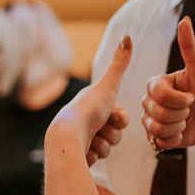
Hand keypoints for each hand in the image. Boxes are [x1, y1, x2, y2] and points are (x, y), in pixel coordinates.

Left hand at [48, 36, 131, 156]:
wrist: (67, 135)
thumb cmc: (89, 108)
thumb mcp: (109, 84)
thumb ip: (120, 62)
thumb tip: (127, 35)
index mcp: (93, 104)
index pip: (120, 117)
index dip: (121, 119)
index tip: (112, 117)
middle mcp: (87, 121)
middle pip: (115, 133)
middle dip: (111, 134)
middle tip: (101, 129)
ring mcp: (82, 138)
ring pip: (107, 147)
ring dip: (103, 145)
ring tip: (91, 141)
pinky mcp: (77, 155)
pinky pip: (96, 158)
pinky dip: (93, 156)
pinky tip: (85, 152)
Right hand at [142, 16, 194, 150]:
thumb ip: (189, 46)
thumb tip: (185, 19)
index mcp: (155, 83)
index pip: (160, 95)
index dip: (180, 99)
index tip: (192, 96)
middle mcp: (148, 100)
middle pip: (158, 113)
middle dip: (181, 113)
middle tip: (189, 108)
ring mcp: (149, 119)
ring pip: (157, 128)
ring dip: (179, 127)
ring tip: (185, 120)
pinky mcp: (153, 136)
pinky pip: (159, 142)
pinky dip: (176, 139)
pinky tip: (181, 132)